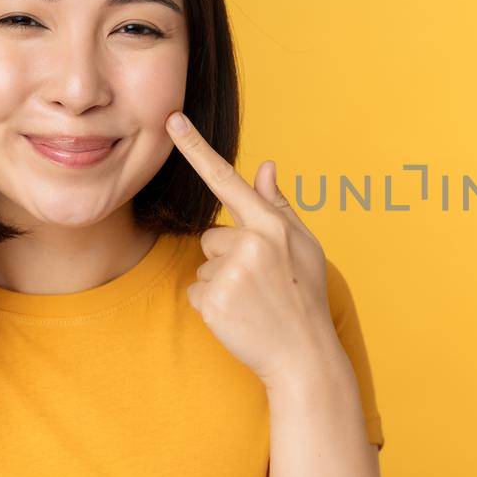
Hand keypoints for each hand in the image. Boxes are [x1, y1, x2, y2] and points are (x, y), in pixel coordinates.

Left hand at [166, 111, 338, 385]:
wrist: (303, 356)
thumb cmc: (305, 296)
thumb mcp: (303, 247)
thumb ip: (278, 206)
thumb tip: (265, 167)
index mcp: (272, 225)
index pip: (228, 180)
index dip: (197, 149)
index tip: (172, 120)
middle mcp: (251, 244)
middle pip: (212, 237)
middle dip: (227, 258)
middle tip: (260, 284)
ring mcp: (231, 273)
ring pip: (204, 266)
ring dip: (221, 283)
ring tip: (253, 302)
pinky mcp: (214, 300)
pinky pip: (197, 292)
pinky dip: (213, 306)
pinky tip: (240, 316)